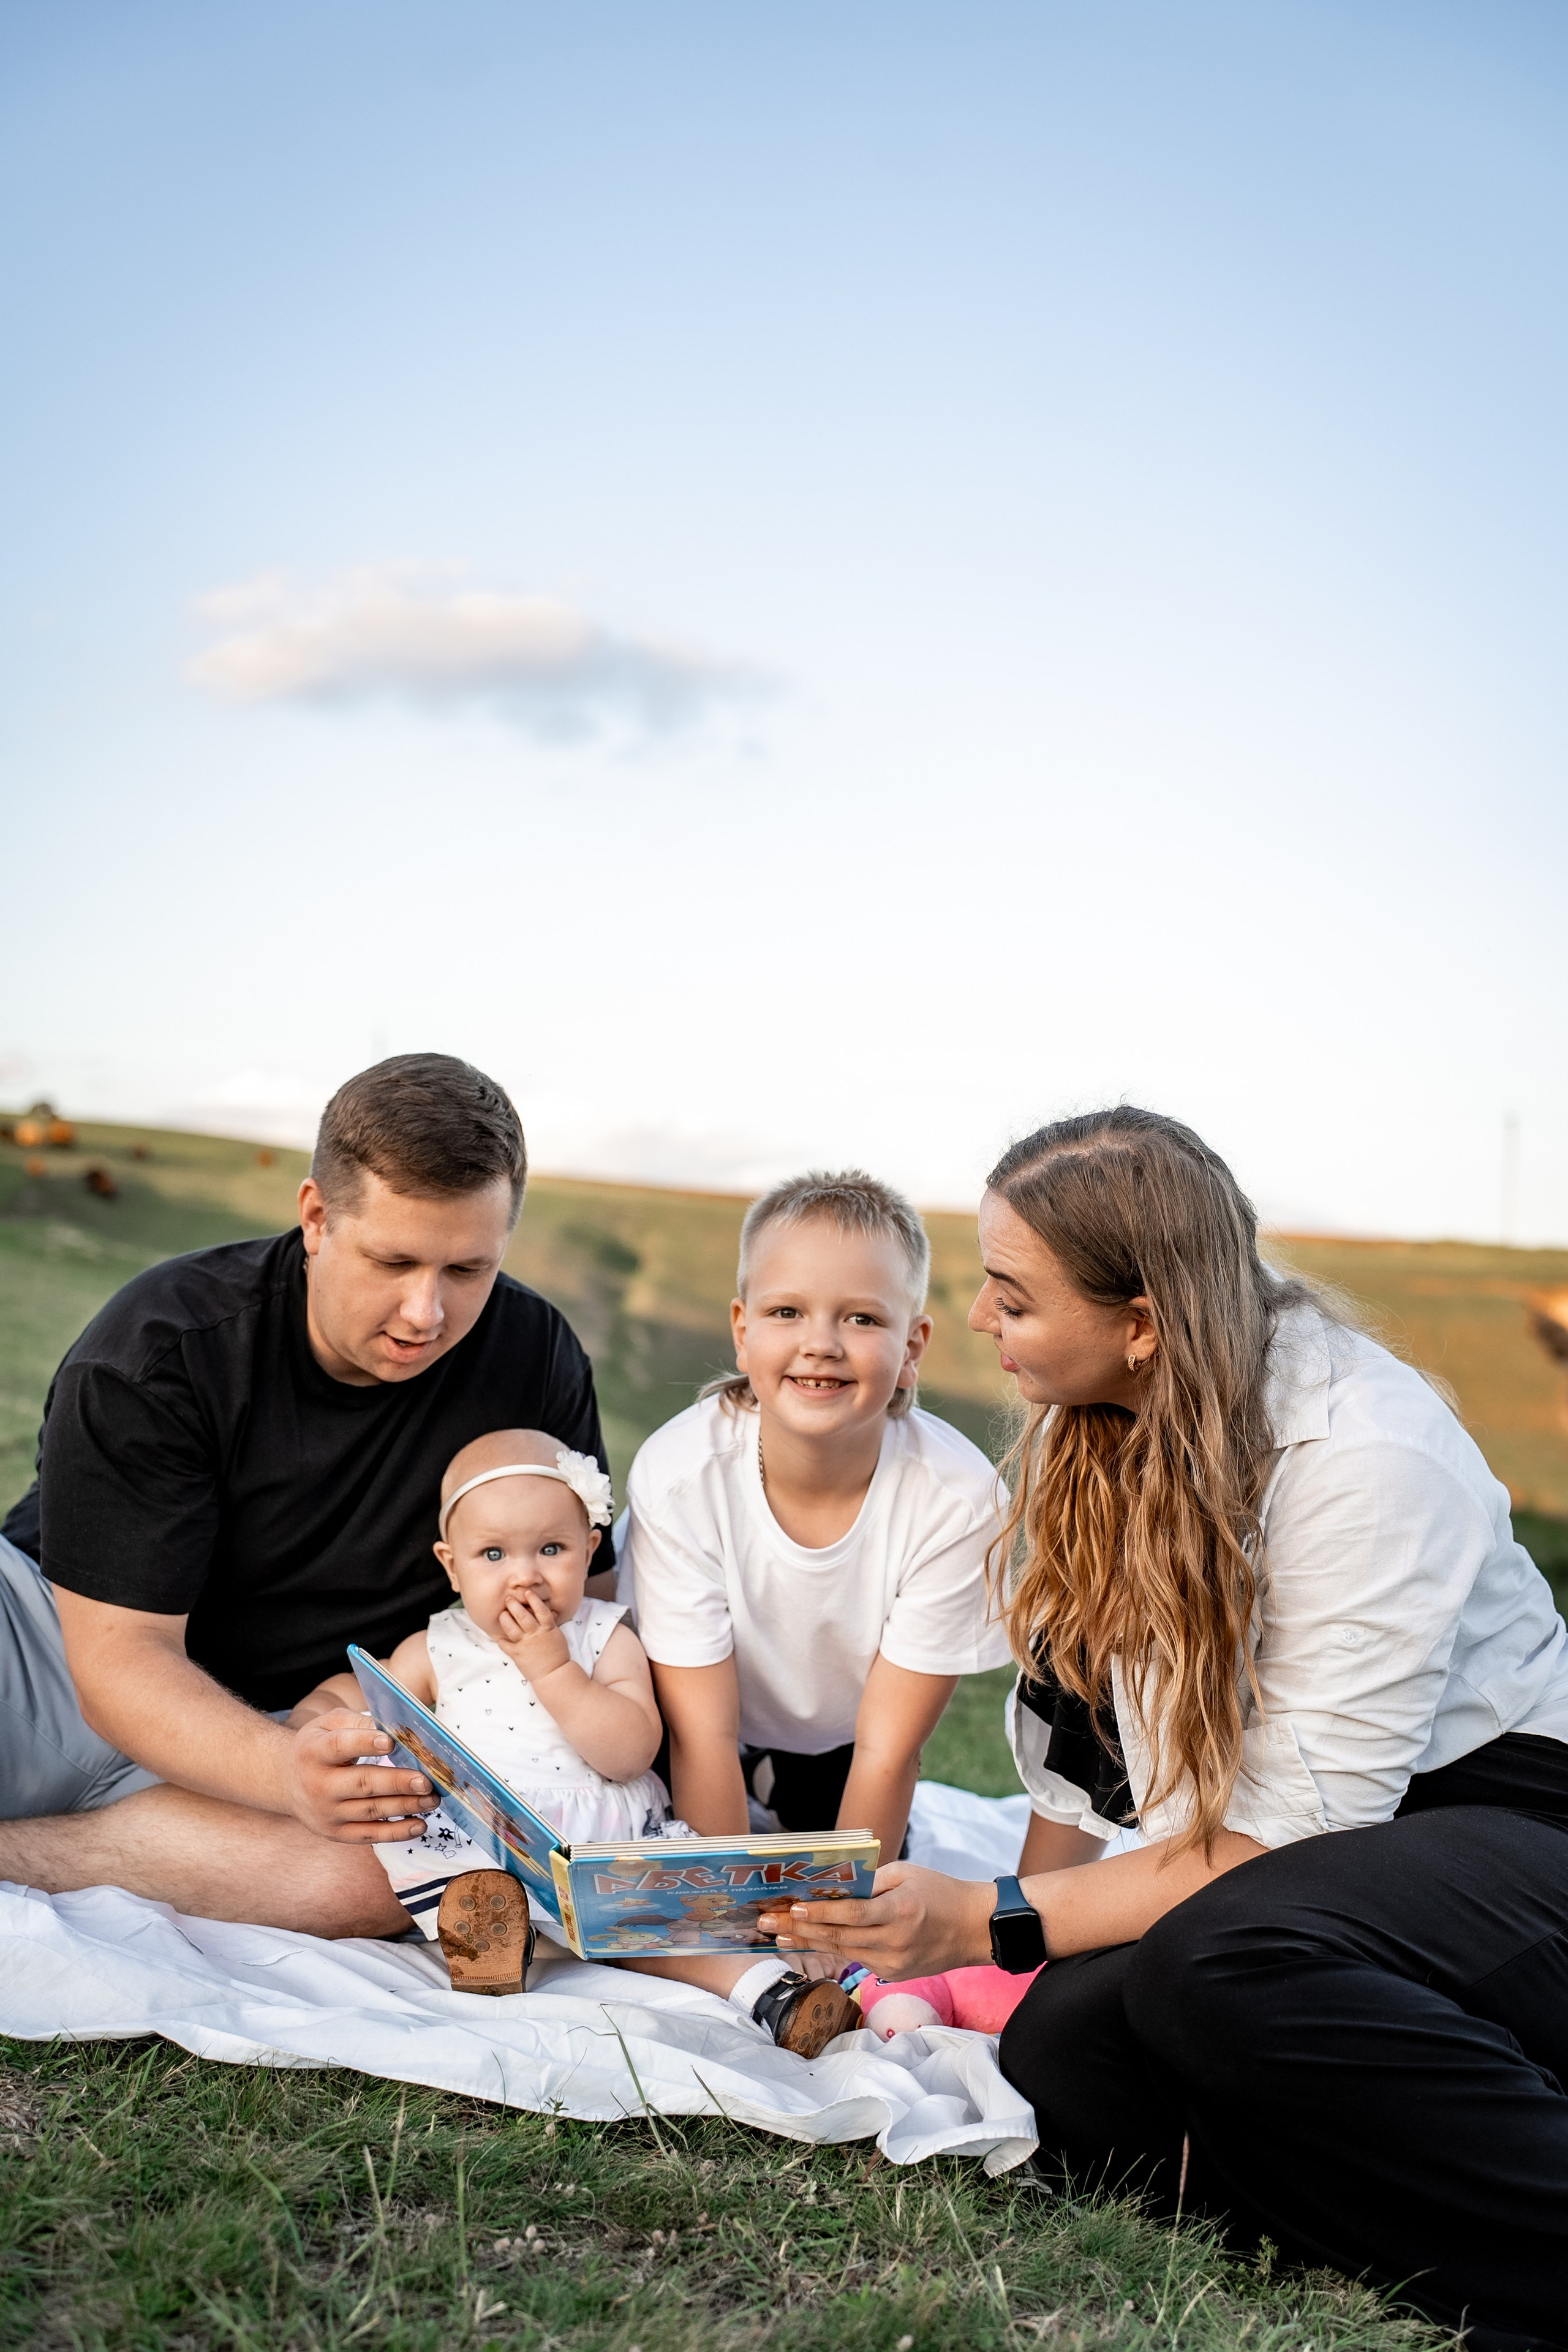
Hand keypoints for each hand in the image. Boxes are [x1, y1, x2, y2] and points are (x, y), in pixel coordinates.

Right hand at [282, 1709, 437, 1842]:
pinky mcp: (336, 1833)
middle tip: (426, 1781)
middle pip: (362, 1784)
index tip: (391, 1741)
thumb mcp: (328, 1723)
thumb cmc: (318, 1745)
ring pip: (371, 1811)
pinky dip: (396, 1833)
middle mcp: (318, 1785)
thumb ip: (358, 1722)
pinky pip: (370, 1835)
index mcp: (313, 1752)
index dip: (364, 1743)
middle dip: (397, 1783)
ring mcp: (327, 1813)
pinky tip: (420, 1825)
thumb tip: (395, 1728)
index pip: (339, 1747)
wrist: (286, 1781)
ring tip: (432, 1799)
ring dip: (405, 1806)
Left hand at [494, 1587, 571, 1682]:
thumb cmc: (557, 1654)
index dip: (533, 1599)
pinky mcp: (517, 1654)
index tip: (527, 1591)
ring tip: (502, 1613)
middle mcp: (535, 1635)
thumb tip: (549, 1611)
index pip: (540, 1610)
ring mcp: (525, 1644)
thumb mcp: (557, 1635)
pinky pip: (505, 1644)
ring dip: (505, 1619)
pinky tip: (499, 1635)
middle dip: (514, 1605)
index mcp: (548, 1629)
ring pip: (511, 1628)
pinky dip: (501, 1639)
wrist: (553, 1674)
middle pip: (523, 1616)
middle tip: (509, 1598)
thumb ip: (550, 1623)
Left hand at [759, 1863, 995, 1980]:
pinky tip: (810, 1941)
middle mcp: (894, 1942)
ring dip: (808, 1942)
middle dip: (798, 1930)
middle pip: (838, 1938)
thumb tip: (832, 1888)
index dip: (819, 1913)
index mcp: (898, 1912)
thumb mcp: (906, 1874)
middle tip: (765, 1923)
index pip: (850, 1915)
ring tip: (777, 1934)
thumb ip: (870, 1883)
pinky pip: (858, 1959)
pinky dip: (833, 1949)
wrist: (974, 1929)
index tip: (791, 1907)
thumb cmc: (940, 1892)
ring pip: (842, 1951)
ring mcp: (894, 1963)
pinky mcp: (894, 1973)